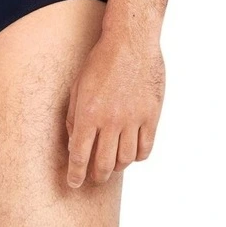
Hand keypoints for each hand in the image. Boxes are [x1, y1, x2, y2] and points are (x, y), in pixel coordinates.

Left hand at [65, 32, 164, 187]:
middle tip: (94, 178)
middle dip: (96, 176)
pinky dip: (137, 156)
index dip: (76, 174)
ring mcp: (133, 119)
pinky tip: (131, 151)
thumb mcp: (78, 86)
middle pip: (103, 164)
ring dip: (117, 166)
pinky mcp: (151, 116)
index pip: (79, 155)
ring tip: (112, 163)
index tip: (74, 184)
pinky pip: (146, 148)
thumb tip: (74, 143)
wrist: (131, 42)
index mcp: (88, 113)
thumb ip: (74, 116)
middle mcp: (111, 121)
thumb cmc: (100, 61)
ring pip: (126, 159)